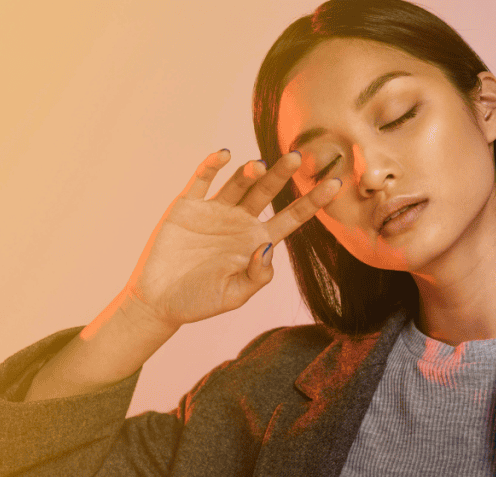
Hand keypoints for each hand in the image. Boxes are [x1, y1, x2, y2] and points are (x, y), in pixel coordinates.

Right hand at [120, 150, 340, 329]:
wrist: (159, 301)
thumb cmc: (200, 301)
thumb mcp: (235, 295)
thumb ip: (258, 276)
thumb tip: (269, 246)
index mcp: (258, 241)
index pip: (292, 217)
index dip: (313, 201)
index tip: (335, 183)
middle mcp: (241, 221)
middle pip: (267, 192)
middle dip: (282, 175)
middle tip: (296, 157)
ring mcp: (215, 211)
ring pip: (238, 184)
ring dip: (249, 172)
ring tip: (260, 165)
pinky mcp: (188, 206)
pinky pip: (202, 180)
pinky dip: (211, 166)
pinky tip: (224, 155)